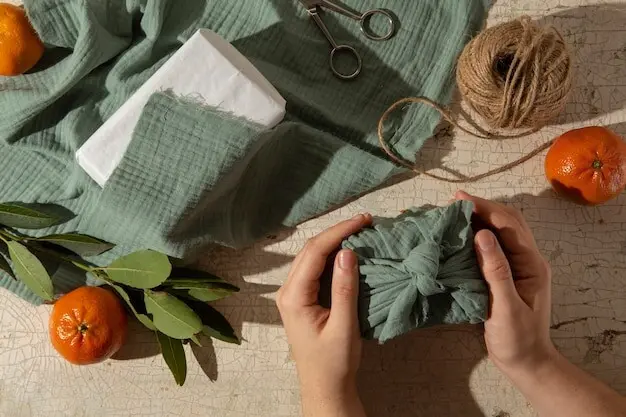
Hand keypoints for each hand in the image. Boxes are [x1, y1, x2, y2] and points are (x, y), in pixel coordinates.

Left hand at [276, 214, 371, 416]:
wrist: (324, 387)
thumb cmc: (333, 362)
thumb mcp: (343, 326)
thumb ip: (344, 289)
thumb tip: (347, 252)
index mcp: (294, 296)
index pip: (315, 252)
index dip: (338, 232)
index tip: (362, 220)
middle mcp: (288, 291)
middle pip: (310, 250)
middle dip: (336, 232)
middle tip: (364, 221)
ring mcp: (293, 294)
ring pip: (312, 257)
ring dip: (334, 241)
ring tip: (359, 230)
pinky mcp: (302, 298)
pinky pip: (315, 268)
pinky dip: (331, 256)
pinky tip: (347, 251)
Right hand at [455, 191, 556, 374]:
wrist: (525, 362)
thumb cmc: (517, 339)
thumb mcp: (505, 307)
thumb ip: (495, 270)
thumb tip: (481, 234)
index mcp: (531, 264)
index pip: (508, 225)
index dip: (484, 208)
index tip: (459, 199)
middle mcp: (526, 259)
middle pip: (507, 221)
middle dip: (482, 207)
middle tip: (453, 200)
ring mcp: (517, 265)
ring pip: (500, 231)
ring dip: (479, 218)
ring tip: (453, 211)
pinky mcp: (504, 273)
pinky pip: (492, 246)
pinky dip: (476, 234)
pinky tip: (459, 233)